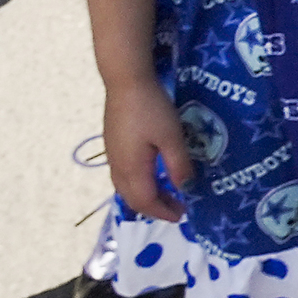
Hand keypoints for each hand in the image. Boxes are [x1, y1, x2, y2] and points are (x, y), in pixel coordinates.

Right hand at [104, 78, 195, 220]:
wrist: (126, 82)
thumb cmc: (152, 109)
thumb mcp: (172, 137)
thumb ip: (179, 166)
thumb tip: (186, 189)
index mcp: (132, 169)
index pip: (146, 201)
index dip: (163, 212)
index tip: (181, 215)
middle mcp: (118, 167)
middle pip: (133, 199)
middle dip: (154, 208)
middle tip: (177, 208)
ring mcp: (112, 156)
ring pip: (125, 188)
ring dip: (145, 197)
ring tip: (166, 195)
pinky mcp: (112, 145)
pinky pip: (123, 176)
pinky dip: (137, 185)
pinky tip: (150, 176)